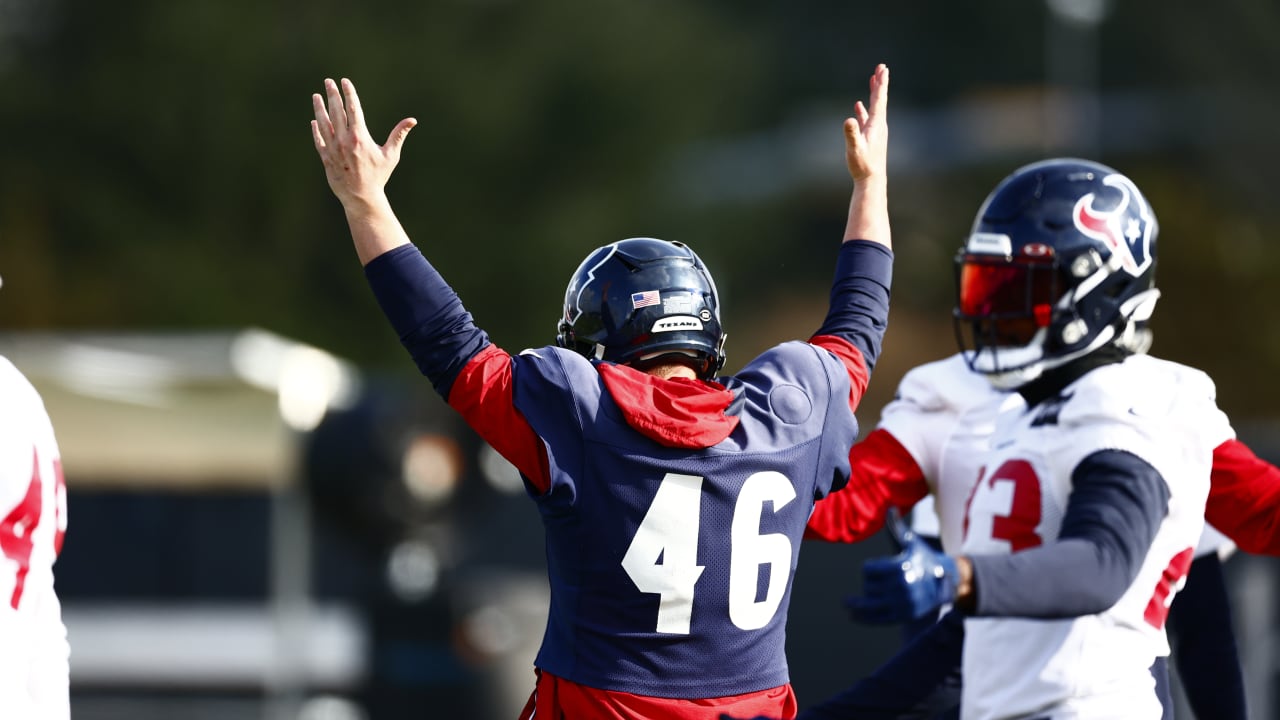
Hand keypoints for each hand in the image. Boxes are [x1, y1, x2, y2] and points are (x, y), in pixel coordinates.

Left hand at [310, 77, 416, 210]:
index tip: (344, 81)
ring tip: (316, 96)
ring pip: (323, 124)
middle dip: (332, 95)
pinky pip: (319, 140)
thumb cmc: (378, 176)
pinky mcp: (326, 158)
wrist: (361, 197)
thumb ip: (399, 135)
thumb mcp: (391, 155)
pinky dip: (316, 130)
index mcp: (360, 137)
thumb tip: (412, 120)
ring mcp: (333, 149)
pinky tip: (314, 121)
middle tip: (328, 82)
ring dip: (319, 109)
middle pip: (336, 112)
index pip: (353, 109)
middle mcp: (344, 140)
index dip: (349, 93)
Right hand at [844, 63, 887, 182]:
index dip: (880, 83)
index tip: (883, 69)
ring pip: (874, 107)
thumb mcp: (854, 149)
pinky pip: (867, 117)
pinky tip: (859, 106)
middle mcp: (879, 125)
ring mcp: (875, 130)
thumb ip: (851, 134)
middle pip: (879, 99)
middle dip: (879, 83)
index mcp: (876, 124)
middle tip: (881, 67)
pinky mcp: (870, 137)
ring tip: (873, 80)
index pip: (879, 99)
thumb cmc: (863, 165)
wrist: (871, 180)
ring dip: (873, 93)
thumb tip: (848, 119)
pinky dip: (864, 109)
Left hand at [845, 509, 957, 624]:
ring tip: (846, 604)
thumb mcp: (911, 543)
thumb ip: (896, 528)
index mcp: (900, 566)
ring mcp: (903, 603)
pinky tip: (853, 616)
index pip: (869, 570)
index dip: (868, 569)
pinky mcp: (904, 615)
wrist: (946, 582)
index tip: (872, 569)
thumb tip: (889, 508)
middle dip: (868, 584)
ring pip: (871, 605)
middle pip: (869, 587)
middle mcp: (902, 586)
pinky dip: (865, 619)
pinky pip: (880, 618)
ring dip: (857, 606)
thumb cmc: (923, 558)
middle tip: (873, 583)